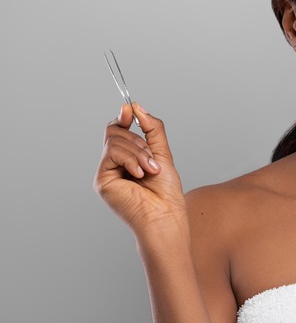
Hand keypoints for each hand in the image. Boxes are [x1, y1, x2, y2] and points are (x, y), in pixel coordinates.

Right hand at [93, 103, 185, 235]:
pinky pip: (112, 153)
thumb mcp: (162, 153)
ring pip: (114, 141)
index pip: (118, 130)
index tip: (129, 109)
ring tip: (150, 170)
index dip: (123, 117)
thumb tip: (136, 107)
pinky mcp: (102, 179)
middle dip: (138, 140)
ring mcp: (107, 172)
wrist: (165, 215)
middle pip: (114, 132)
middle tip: (152, 159)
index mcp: (128, 158)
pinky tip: (140, 174)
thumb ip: (151, 129)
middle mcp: (114, 164)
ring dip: (139, 152)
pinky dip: (131, 159)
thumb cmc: (166, 193)